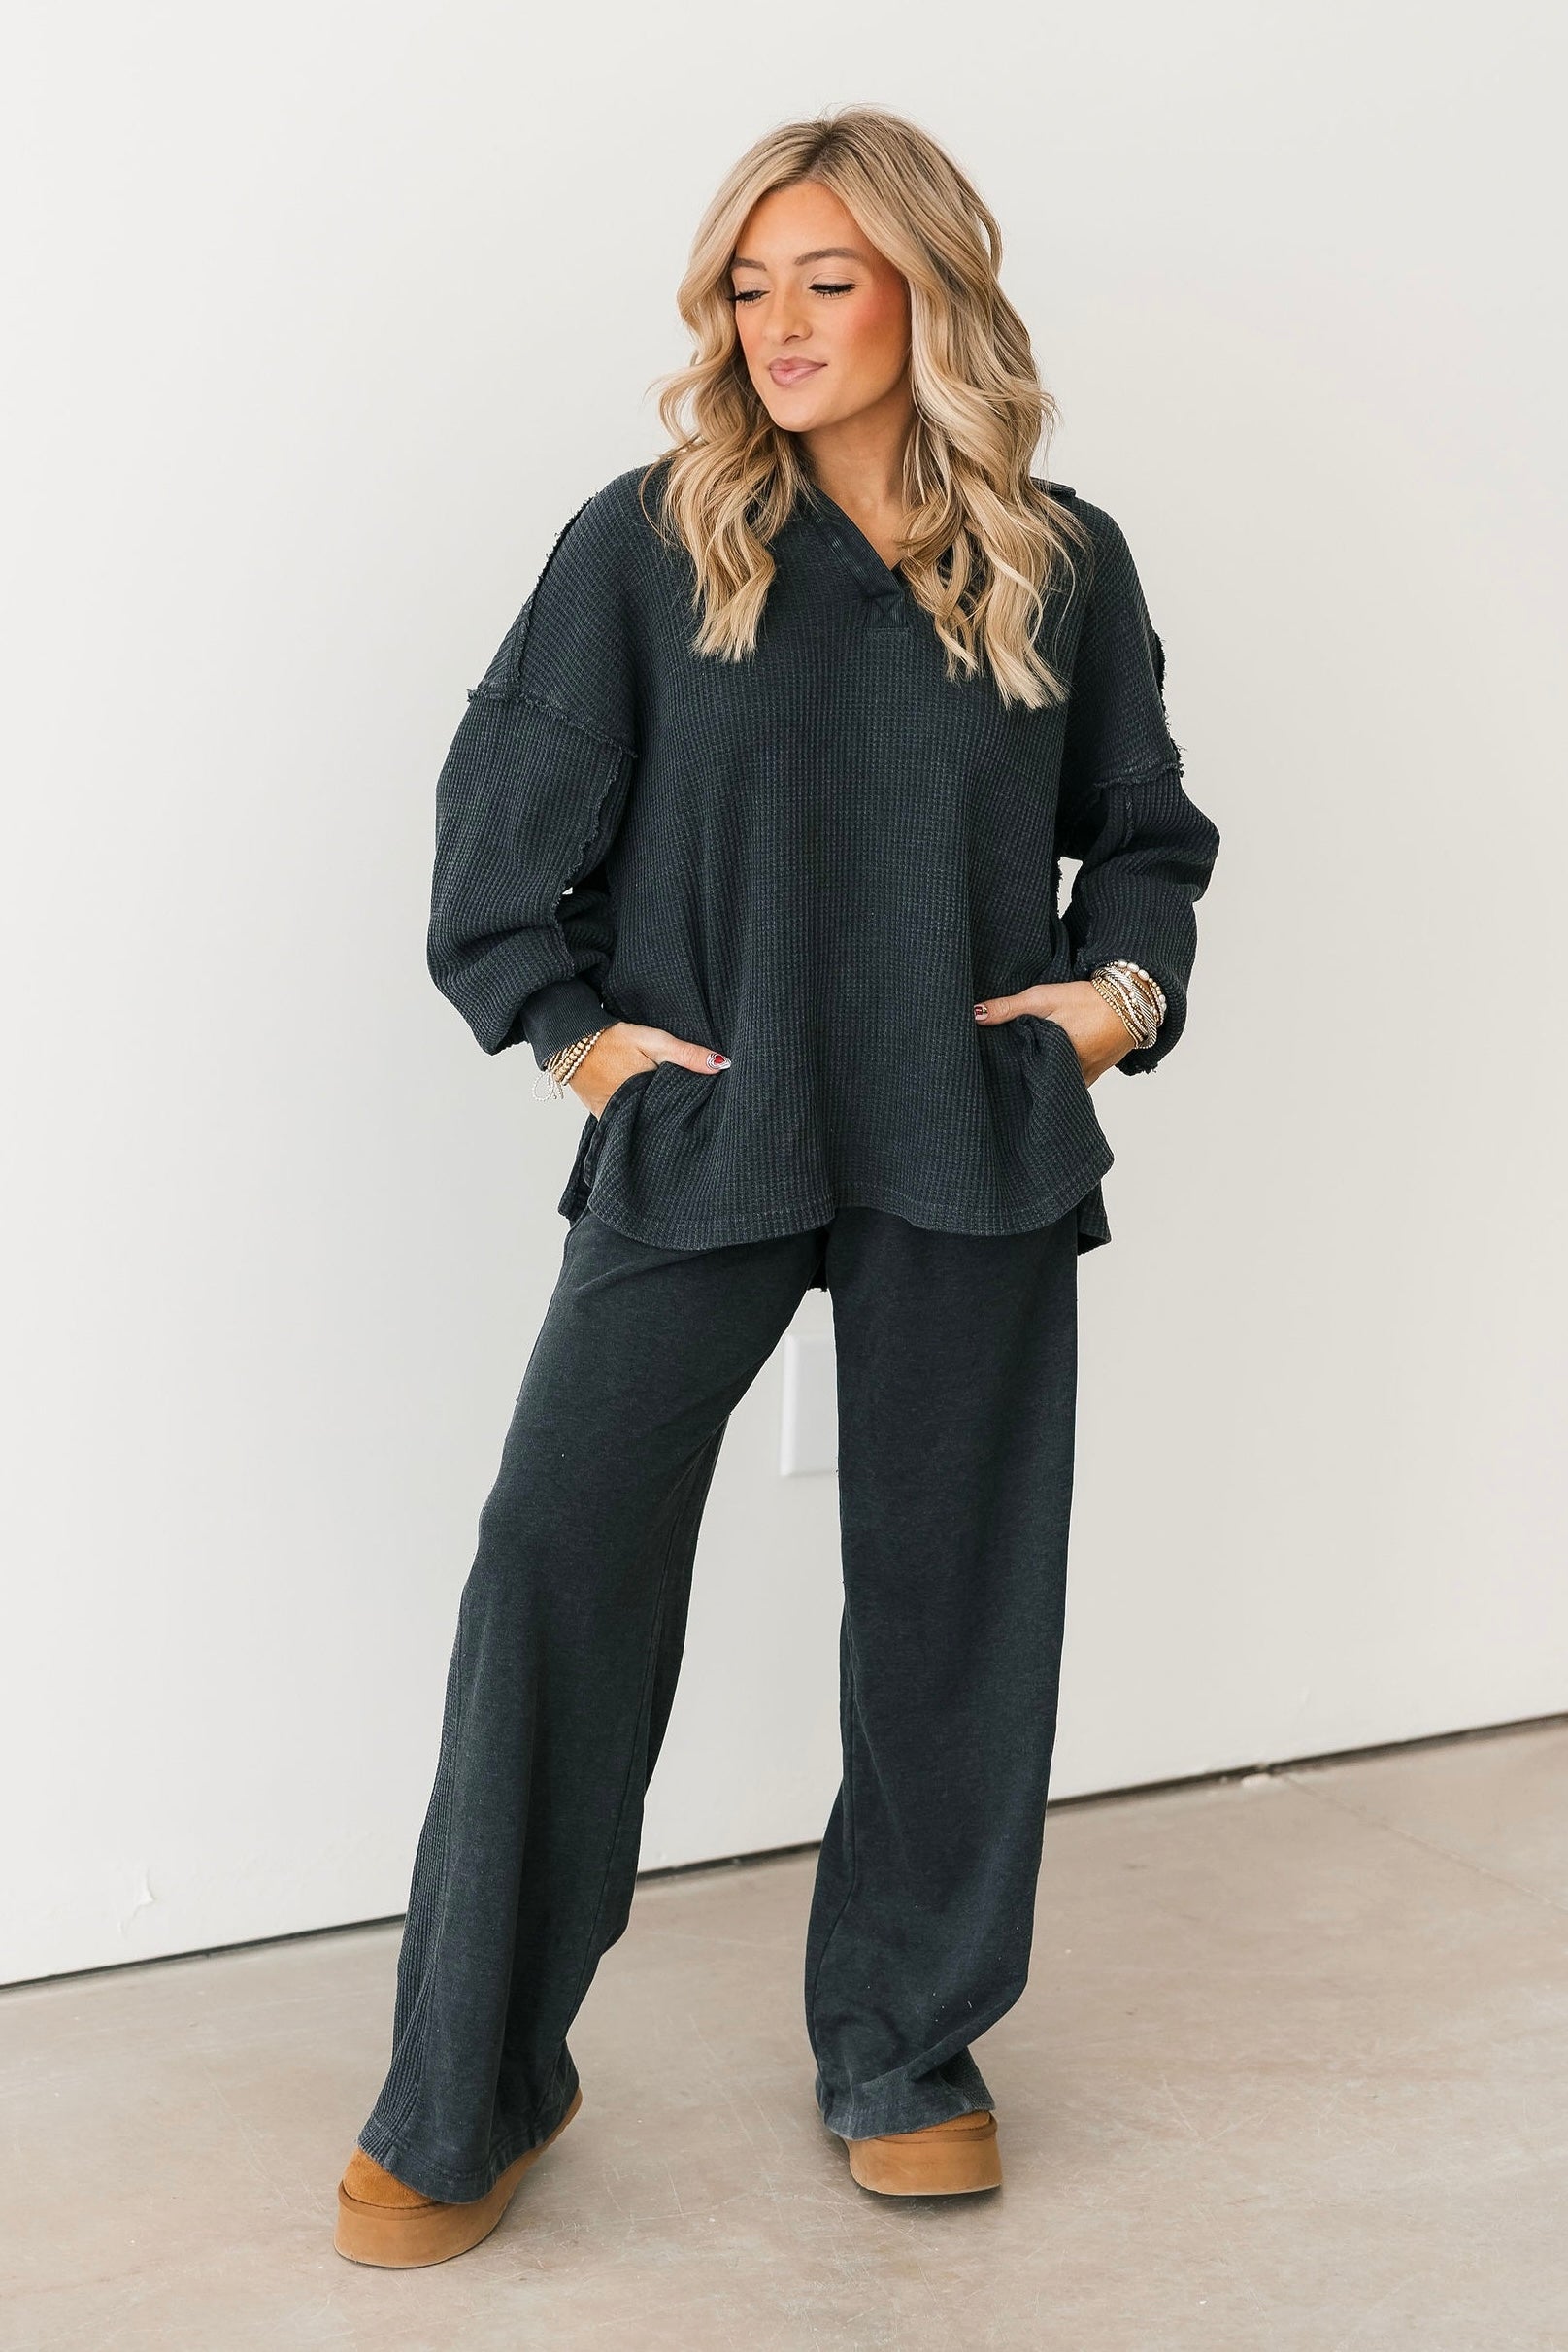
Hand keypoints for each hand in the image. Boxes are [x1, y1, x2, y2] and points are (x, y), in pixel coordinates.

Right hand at [570, 1022, 730, 1117]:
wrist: (571, 1043)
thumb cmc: (613, 1041)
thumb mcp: (653, 1041)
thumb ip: (686, 1054)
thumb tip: (721, 1065)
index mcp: (647, 1098)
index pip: (678, 1113)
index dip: (691, 1110)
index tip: (707, 1110)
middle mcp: (630, 1114)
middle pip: (661, 1121)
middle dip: (674, 1118)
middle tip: (693, 1116)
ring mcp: (615, 1118)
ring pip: (644, 1123)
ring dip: (655, 1119)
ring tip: (671, 1114)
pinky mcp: (603, 1117)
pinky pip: (625, 1122)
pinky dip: (636, 1117)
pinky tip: (646, 1110)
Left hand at [974, 980, 1135, 1084]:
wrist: (1132, 1002)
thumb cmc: (1087, 1000)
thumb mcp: (1043, 998)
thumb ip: (1009, 1008)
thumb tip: (975, 1014)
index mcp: (1052, 1058)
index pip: (1021, 1073)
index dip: (1007, 1070)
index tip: (993, 1066)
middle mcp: (1068, 1075)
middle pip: (1037, 1081)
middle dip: (1023, 1075)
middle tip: (1004, 1069)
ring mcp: (1083, 1078)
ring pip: (1054, 1082)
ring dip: (1043, 1075)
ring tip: (1026, 1065)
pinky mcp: (1094, 1076)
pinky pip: (1071, 1082)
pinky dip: (1060, 1075)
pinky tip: (1050, 1065)